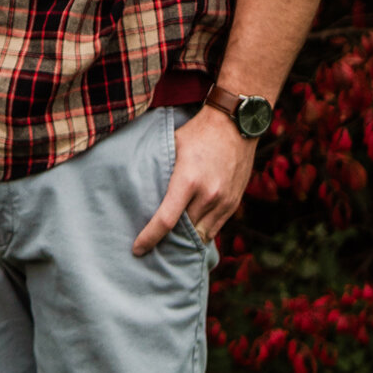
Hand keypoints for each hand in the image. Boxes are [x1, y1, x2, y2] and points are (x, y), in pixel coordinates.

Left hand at [132, 104, 254, 256]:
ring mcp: (224, 201)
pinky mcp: (234, 202)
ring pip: (201, 234)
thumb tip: (139, 188)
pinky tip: (190, 232)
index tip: (137, 249)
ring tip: (170, 244)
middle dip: (167, 242)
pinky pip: (216, 228)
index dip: (149, 238)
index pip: (166, 220)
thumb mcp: (172, 146)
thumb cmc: (198, 132)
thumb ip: (160, 170)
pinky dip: (202, 232)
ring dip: (186, 240)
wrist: (235, 123)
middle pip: (183, 232)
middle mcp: (208, 194)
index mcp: (187, 180)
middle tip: (151, 248)